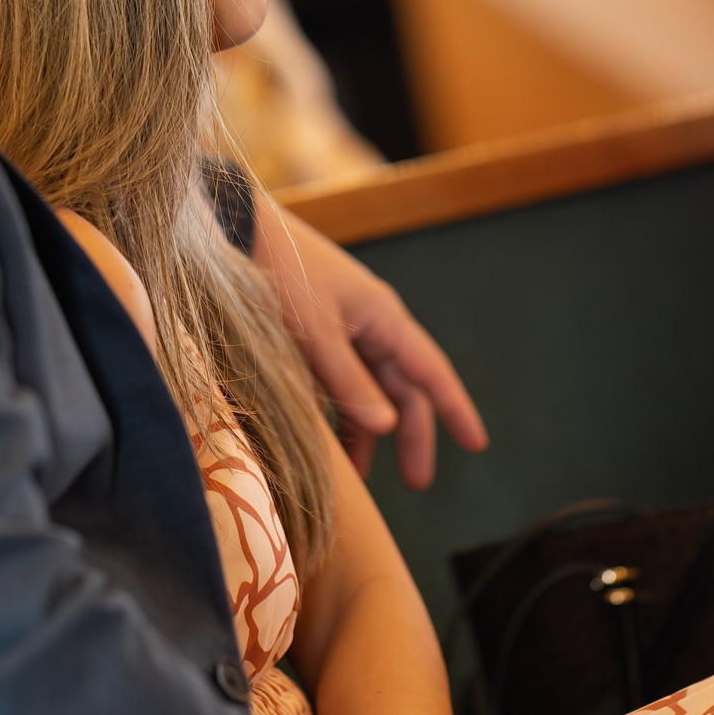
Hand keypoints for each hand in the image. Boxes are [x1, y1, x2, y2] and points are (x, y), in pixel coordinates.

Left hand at [254, 199, 488, 489]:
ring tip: (360, 479)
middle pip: (404, 388)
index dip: (456, 409)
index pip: (431, 372)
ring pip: (370, 390)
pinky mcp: (315, 336)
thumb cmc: (279, 275)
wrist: (235, 231)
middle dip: (414, 435)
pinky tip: (331, 444)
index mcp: (383, 318)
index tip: (477, 445)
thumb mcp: (316, 335)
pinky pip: (340, 383)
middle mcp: (371, 325)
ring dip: (369, 432)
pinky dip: (340, 414)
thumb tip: (390, 426)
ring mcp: (344, 330)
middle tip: (419, 483)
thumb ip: (350, 383)